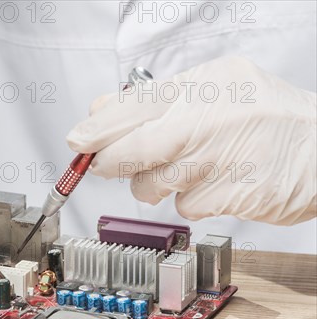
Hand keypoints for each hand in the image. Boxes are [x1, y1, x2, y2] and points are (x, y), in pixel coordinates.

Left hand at [68, 56, 315, 224]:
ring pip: (152, 183)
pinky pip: (184, 205)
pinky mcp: (228, 195)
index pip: (134, 105)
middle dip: (111, 163)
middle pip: (132, 149)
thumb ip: (159, 102)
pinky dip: (190, 199)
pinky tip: (215, 183)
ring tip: (186, 169)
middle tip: (105, 166)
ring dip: (155, 184)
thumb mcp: (216, 91)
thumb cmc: (269, 119)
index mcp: (204, 85)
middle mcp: (209, 119)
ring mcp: (219, 159)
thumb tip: (101, 112)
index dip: (98, 127)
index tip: (78, 141)